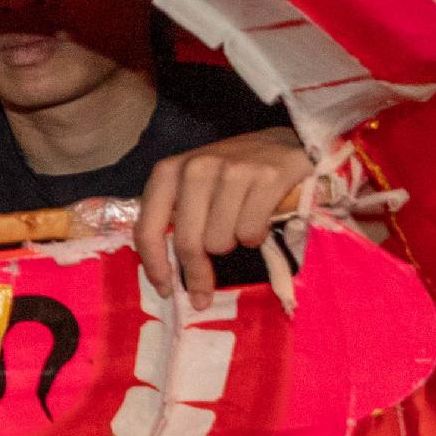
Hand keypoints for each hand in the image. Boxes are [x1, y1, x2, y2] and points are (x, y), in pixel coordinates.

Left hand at [135, 126, 311, 303]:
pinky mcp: (266, 177)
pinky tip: (261, 218)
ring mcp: (232, 170)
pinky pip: (251, 232)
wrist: (288, 143)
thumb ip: (176, 218)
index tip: (166, 291)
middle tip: (204, 292)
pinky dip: (255, 236)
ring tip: (241, 224)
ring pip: (220, 242)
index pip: (147, 229)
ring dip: (232, 243)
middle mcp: (196, 168)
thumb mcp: (194, 186)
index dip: (154, 267)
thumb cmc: (234, 172)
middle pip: (188, 243)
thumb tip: (167, 277)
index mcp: (168, 172)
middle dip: (197, 273)